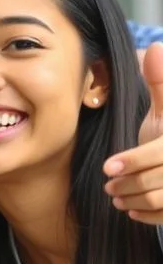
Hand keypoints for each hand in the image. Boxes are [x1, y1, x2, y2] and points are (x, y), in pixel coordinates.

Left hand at [104, 42, 162, 222]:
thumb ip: (161, 84)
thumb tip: (155, 46)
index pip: (161, 154)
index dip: (135, 162)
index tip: (107, 167)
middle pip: (159, 182)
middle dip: (129, 185)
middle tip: (107, 185)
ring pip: (162, 201)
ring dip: (134, 200)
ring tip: (114, 195)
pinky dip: (147, 216)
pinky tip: (130, 211)